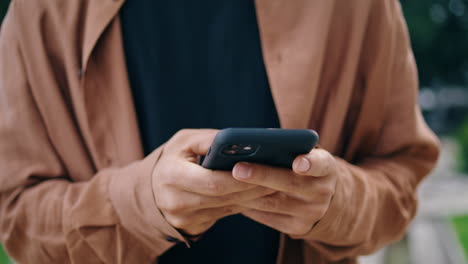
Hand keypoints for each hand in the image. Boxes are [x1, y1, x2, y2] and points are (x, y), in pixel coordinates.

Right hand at [153, 129, 274, 235]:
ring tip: (275, 183)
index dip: (240, 177)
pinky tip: (259, 194)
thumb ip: (211, 140)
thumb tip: (245, 139)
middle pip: (224, 197)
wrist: (150, 188)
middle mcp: (175, 201)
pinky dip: (243, 204)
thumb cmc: (172, 158)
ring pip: (228, 208)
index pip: (213, 181)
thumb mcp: (185, 141)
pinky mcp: (192, 227)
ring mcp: (184, 219)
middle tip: (278, 176)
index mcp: (171, 176)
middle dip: (253, 187)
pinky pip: (224, 215)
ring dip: (253, 197)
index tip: (264, 167)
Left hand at [232, 148, 337, 235]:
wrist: (324, 202)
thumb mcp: (305, 155)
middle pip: (290, 184)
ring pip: (274, 203)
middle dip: (262, 176)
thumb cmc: (304, 168)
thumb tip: (253, 140)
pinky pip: (267, 217)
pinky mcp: (297, 228)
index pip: (321, 164)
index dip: (310, 164)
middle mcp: (322, 191)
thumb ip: (287, 147)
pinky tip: (231, 196)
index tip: (297, 163)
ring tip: (225, 182)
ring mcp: (311, 213)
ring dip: (247, 192)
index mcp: (326, 168)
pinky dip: (248, 206)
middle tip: (238, 169)